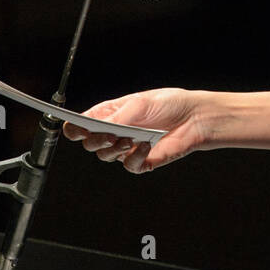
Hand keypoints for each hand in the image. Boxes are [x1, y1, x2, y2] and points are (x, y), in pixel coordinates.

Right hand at [62, 88, 208, 172]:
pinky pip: (129, 165)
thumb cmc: (168, 104)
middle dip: (95, 140)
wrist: (194, 117)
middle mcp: (114, 132)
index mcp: (109, 114)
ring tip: (129, 138)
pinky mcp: (141, 161)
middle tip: (108, 134)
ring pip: (106, 156)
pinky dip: (135, 157)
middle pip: (90, 144)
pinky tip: (146, 145)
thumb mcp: (140, 103)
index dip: (74, 128)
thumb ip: (117, 116)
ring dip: (114, 148)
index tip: (76, 128)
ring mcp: (126, 148)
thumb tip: (98, 126)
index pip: (81, 125)